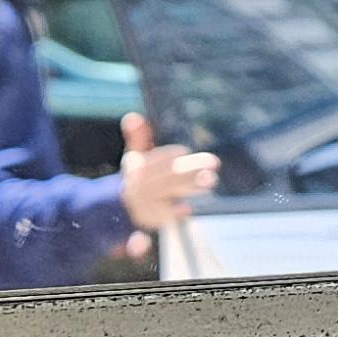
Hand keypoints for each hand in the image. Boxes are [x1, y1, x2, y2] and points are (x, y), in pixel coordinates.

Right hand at [119, 111, 219, 232]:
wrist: (123, 208)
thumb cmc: (137, 175)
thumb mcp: (135, 156)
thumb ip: (138, 137)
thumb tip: (133, 116)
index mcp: (135, 167)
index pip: (154, 158)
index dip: (171, 155)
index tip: (183, 151)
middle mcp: (138, 185)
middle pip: (167, 175)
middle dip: (190, 169)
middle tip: (214, 163)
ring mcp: (144, 203)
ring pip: (170, 193)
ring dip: (191, 186)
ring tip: (212, 180)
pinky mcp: (151, 220)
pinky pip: (167, 215)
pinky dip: (178, 211)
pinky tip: (189, 208)